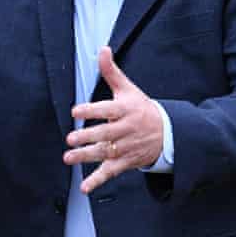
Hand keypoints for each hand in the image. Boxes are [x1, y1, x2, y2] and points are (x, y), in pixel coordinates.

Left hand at [63, 46, 163, 193]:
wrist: (167, 133)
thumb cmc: (141, 108)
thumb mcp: (129, 89)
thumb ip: (111, 71)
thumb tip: (102, 49)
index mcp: (125, 110)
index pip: (107, 110)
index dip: (91, 110)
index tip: (76, 111)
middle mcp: (125, 130)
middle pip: (105, 134)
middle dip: (88, 137)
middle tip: (71, 138)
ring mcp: (125, 147)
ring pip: (104, 153)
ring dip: (86, 157)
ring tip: (68, 158)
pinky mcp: (125, 162)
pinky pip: (110, 172)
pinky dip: (97, 181)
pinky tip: (84, 188)